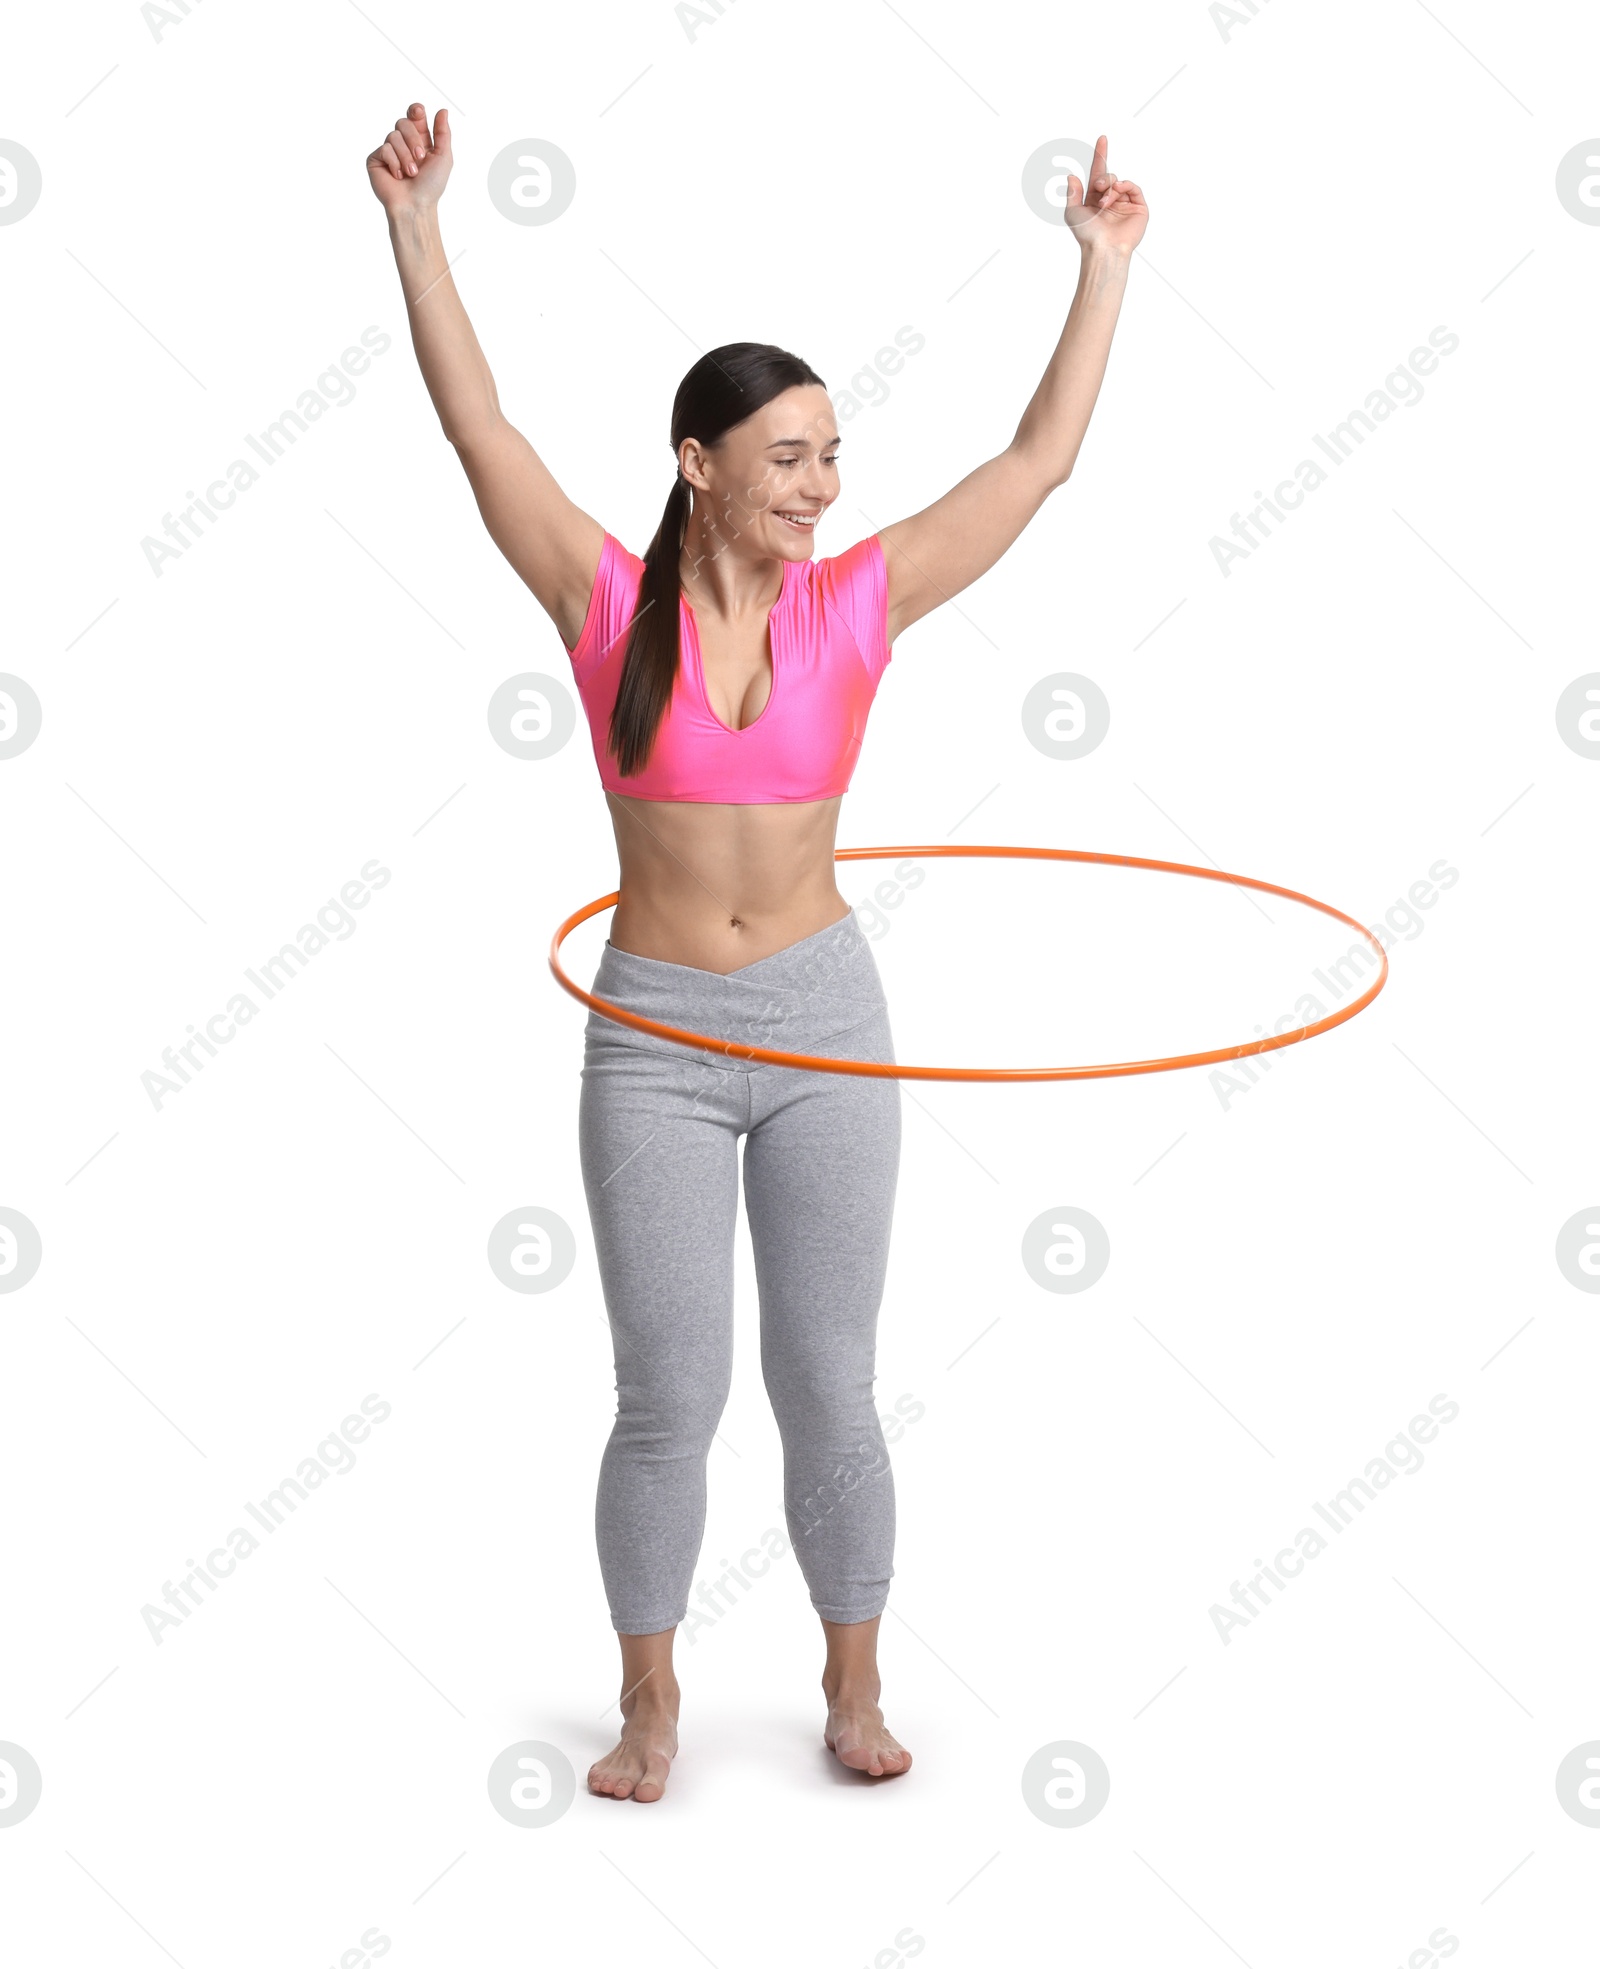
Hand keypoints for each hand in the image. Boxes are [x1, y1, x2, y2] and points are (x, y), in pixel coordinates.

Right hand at [366, 103, 451, 214]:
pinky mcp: (376, 159)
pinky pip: (384, 148)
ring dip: (405, 156)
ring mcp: (388, 151)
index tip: (419, 112)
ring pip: (393, 135)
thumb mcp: (443, 157)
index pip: (414, 116)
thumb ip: (443, 133)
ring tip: (411, 174)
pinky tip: (398, 176)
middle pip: (403, 122)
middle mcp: (403, 144)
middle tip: (420, 158)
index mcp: (419, 141)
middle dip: (413, 139)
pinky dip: (394, 163)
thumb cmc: (431, 186)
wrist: (415, 205)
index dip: (415, 110)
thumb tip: (443, 110)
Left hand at [1063, 135, 1146, 254]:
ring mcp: (1125, 204)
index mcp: (1095, 200)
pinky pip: (1133, 188)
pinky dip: (1125, 186)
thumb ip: (1072, 193)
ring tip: (1104, 202)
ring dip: (1111, 188)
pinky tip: (1118, 191)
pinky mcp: (1139, 208)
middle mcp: (1110, 201)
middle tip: (1098, 188)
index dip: (1100, 155)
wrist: (1103, 248)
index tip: (1102, 138)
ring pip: (1119, 182)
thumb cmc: (1087, 235)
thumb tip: (1071, 175)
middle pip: (1108, 176)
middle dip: (1103, 178)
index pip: (1098, 173)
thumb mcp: (1072, 212)